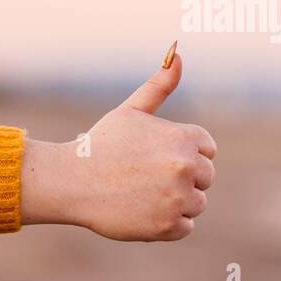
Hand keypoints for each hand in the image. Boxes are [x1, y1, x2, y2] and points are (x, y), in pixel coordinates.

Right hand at [21, 48, 215, 239]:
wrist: (71, 182)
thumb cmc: (101, 145)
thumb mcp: (131, 111)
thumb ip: (159, 86)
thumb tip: (177, 53)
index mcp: (183, 137)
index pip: (208, 150)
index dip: (184, 154)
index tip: (158, 157)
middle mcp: (186, 166)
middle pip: (206, 178)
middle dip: (182, 179)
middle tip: (147, 178)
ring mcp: (177, 198)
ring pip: (197, 204)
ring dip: (176, 202)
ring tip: (143, 194)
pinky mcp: (167, 226)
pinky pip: (185, 227)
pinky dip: (166, 224)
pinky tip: (142, 211)